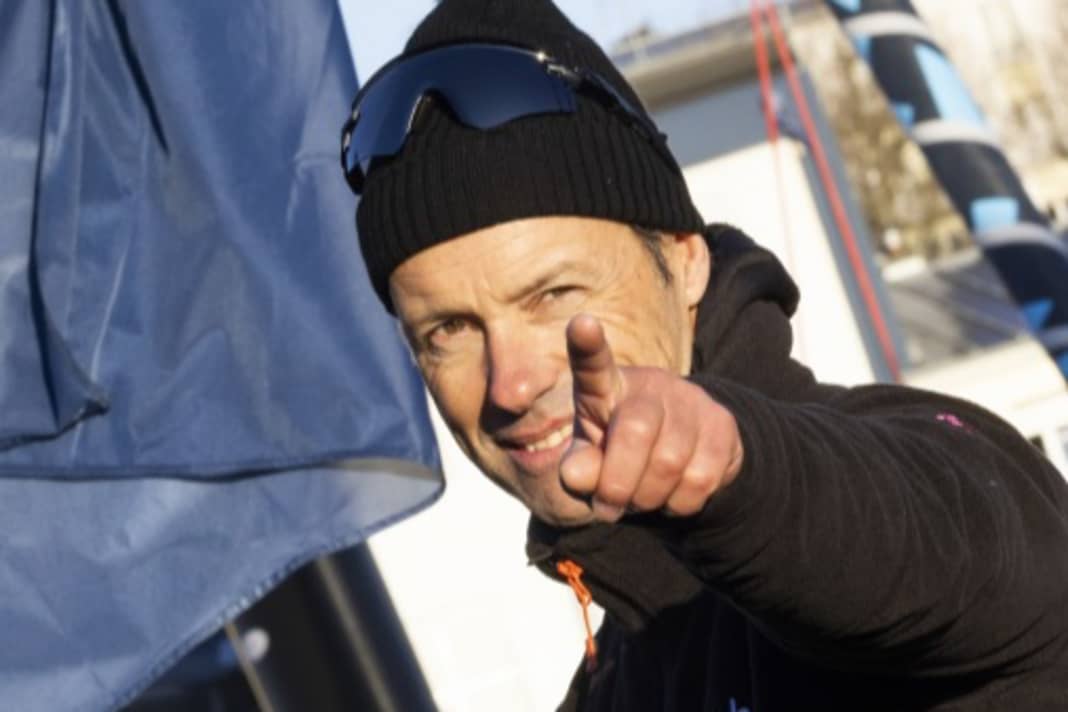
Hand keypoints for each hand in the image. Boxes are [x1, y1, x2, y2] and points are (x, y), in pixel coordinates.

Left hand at [560, 314, 743, 521]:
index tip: (582, 324)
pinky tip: (672, 495)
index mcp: (606, 388)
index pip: (593, 365)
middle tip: (610, 506)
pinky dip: (679, 504)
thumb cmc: (620, 454)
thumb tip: (577, 475)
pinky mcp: (722, 424)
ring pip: (670, 463)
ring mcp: (690, 400)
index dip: (587, 346)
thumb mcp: (591, 462)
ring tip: (642, 498)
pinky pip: (701, 479)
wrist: (681, 457)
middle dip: (618, 484)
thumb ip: (578, 469)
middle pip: (635, 432)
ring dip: (649, 499)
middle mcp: (650, 385)